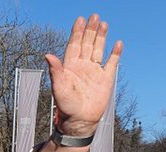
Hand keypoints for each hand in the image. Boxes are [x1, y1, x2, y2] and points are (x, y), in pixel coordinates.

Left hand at [45, 14, 122, 136]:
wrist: (80, 121)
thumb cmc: (66, 107)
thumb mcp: (59, 88)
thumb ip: (55, 71)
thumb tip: (48, 55)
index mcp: (70, 67)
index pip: (74, 45)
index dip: (77, 33)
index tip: (80, 20)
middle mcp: (82, 67)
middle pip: (87, 44)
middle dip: (90, 30)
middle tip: (94, 16)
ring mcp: (94, 72)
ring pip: (98, 50)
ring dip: (101, 37)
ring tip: (103, 24)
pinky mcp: (105, 80)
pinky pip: (111, 63)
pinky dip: (114, 54)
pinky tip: (117, 43)